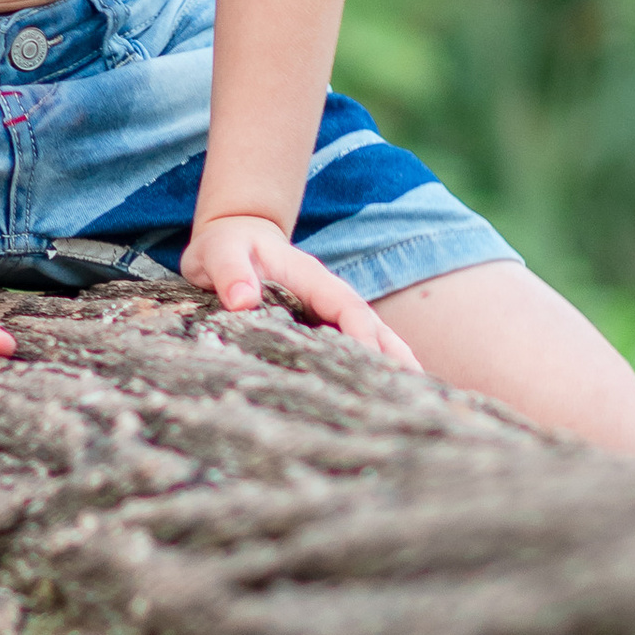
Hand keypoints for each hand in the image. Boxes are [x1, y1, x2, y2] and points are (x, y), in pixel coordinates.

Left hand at [182, 215, 422, 370]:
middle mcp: (327, 294)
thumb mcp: (218, 253)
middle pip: (371, 324)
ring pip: (371, 335)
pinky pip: (353, 344)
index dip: (361, 333)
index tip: (371, 361)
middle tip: (415, 390)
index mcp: (310, 277)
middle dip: (393, 354)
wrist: (232, 239)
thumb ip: (230, 272)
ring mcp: (327, 310)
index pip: (345, 306)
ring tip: (416, 395)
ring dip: (392, 362)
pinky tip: (385, 391)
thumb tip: (243, 301)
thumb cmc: (225, 247)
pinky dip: (373, 364)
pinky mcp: (321, 324)